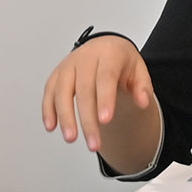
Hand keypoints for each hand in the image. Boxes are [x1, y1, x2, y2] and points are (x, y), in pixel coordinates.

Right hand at [40, 34, 158, 165]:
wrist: (105, 47)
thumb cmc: (121, 62)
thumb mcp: (139, 69)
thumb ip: (142, 87)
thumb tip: (143, 102)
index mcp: (108, 53)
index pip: (106, 76)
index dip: (105, 99)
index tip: (106, 120)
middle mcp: (85, 57)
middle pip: (84, 89)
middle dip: (87, 119)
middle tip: (93, 143)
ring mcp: (68, 65)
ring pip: (62, 90)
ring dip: (65, 116)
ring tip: (71, 138)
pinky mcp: (57, 74)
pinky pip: (49, 91)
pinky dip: (48, 109)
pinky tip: (51, 126)